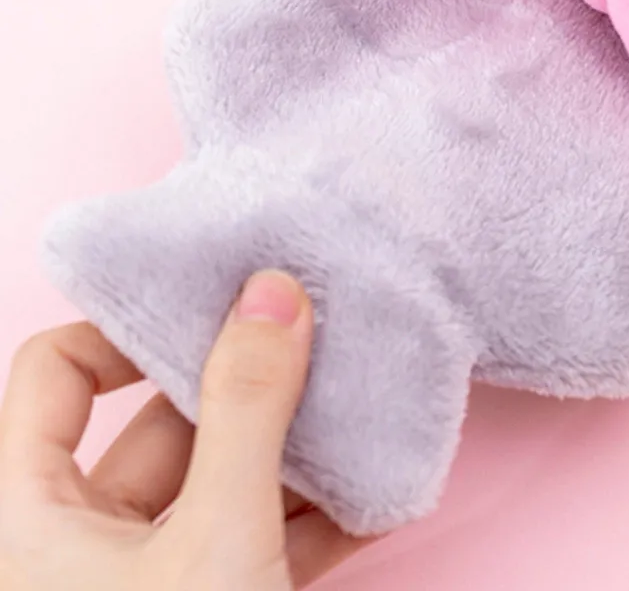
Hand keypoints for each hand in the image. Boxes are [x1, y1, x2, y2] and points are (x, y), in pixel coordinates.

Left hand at [0, 271, 365, 589]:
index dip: (130, 329)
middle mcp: (74, 546)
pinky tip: (368, 495)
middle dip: (246, 391)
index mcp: (30, 519)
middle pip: (159, 426)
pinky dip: (309, 518)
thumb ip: (245, 411)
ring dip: (293, 455)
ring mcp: (142, 583)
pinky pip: (253, 541)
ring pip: (217, 485)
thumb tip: (273, 293)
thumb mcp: (216, 539)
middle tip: (312, 345)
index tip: (216, 310)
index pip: (56, 370)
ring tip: (354, 410)